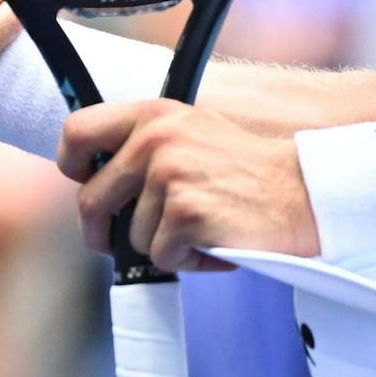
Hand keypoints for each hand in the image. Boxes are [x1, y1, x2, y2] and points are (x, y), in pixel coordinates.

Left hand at [60, 99, 319, 270]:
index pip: (77, 131)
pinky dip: (188, 261)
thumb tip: (94, 181)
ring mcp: (169, 177)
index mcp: (152, 115)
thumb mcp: (191, 134)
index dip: (71, 166)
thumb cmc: (247, 171)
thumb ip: (144, 146)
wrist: (304, 192)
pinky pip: (162, 257)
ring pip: (130, 237)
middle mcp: (155, 140)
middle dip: (105, 232)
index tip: (83, 183)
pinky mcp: (185, 214)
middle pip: (91, 200)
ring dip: (163, 245)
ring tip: (202, 229)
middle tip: (129, 241)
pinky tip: (215, 244)